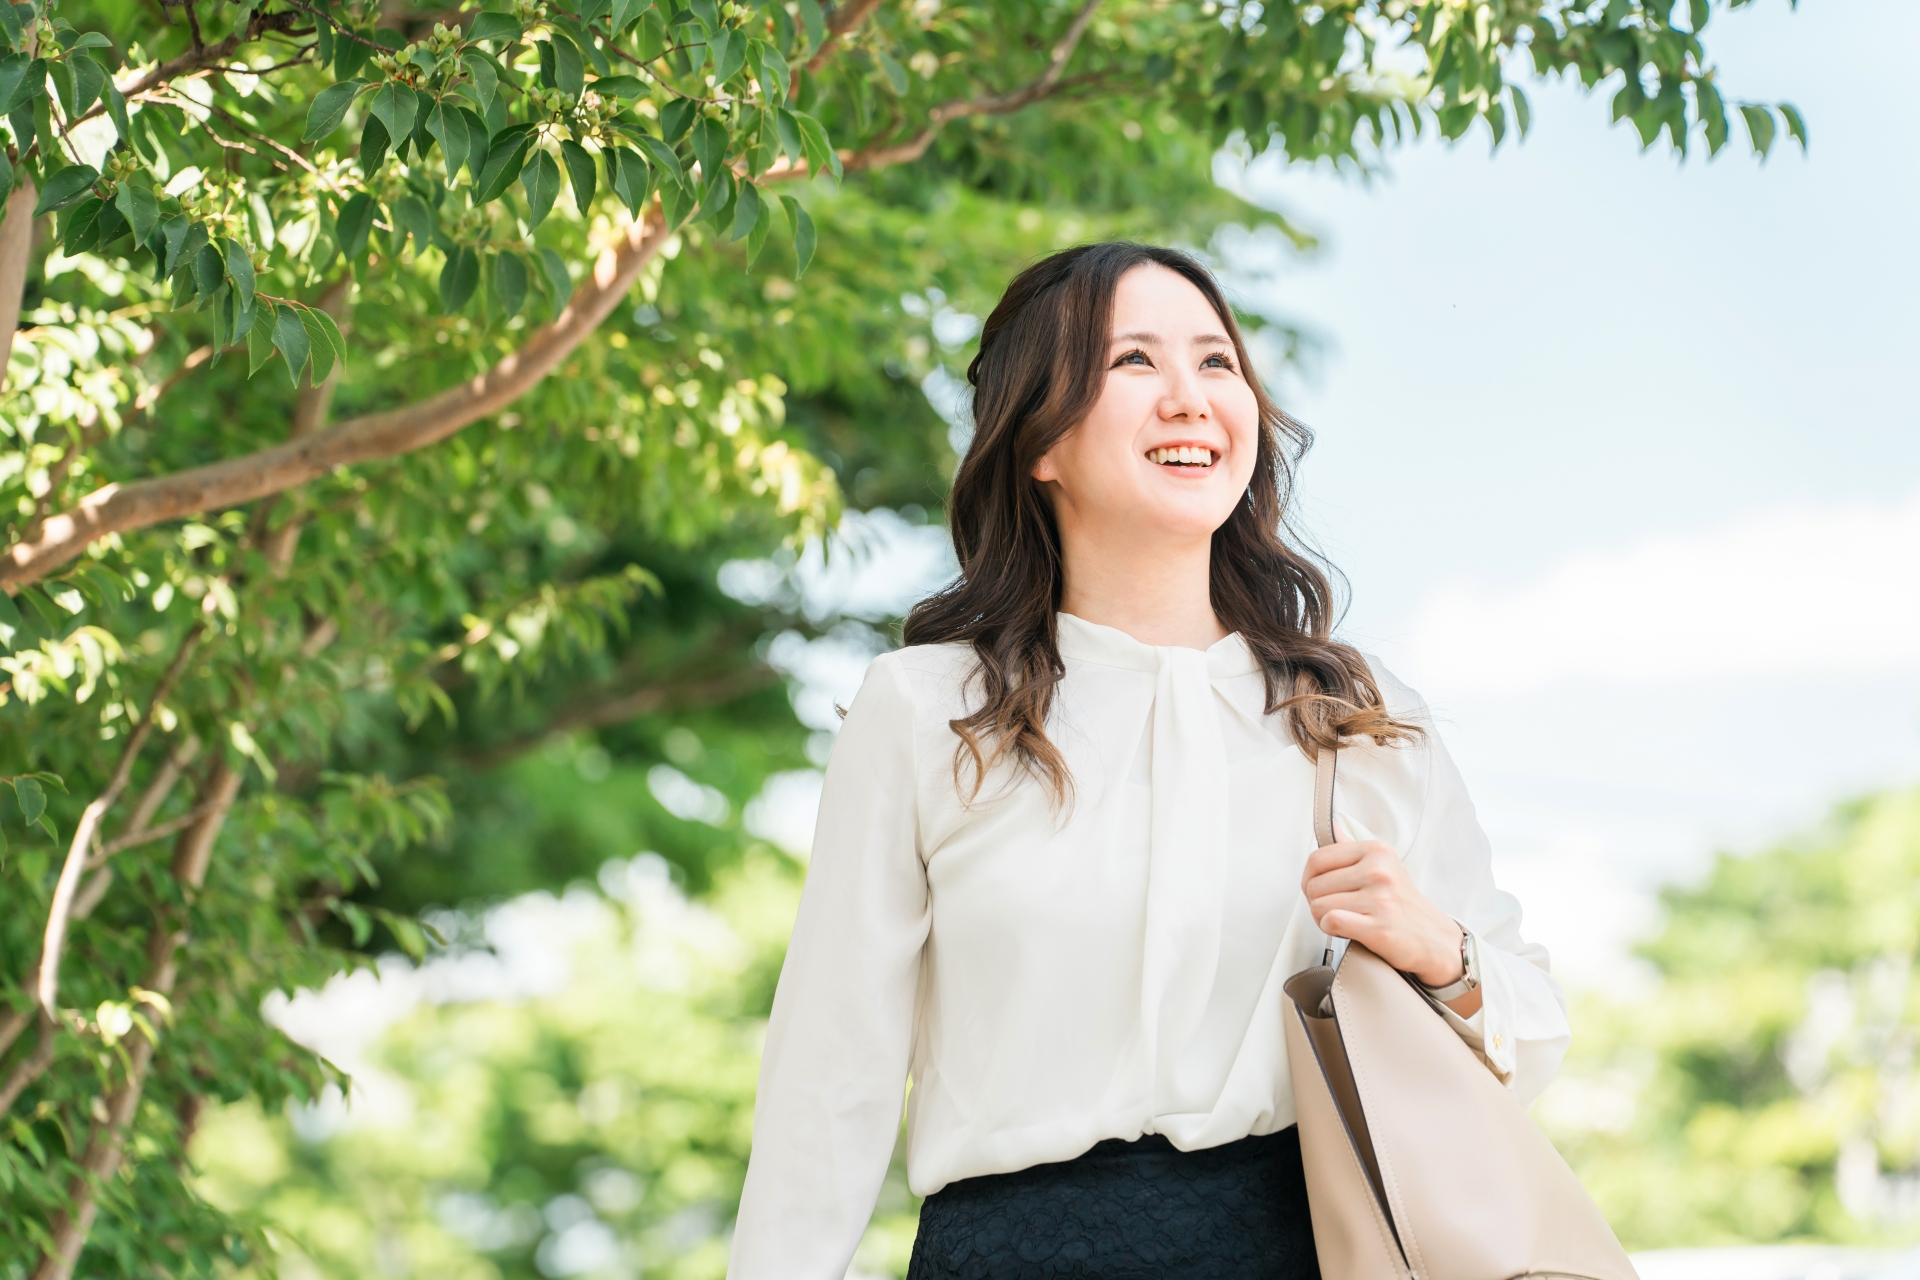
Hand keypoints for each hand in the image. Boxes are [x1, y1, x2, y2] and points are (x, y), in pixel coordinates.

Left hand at [1301, 828, 1464, 988]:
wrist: (1434, 939)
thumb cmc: (1402, 904)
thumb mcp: (1383, 866)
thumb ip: (1352, 848)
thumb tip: (1331, 825)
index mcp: (1377, 851)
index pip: (1317, 859)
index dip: (1309, 878)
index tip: (1321, 890)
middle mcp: (1379, 871)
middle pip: (1314, 885)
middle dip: (1317, 902)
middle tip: (1336, 909)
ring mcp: (1380, 899)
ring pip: (1319, 906)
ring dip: (1323, 919)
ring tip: (1344, 920)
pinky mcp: (1378, 927)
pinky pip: (1331, 921)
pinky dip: (1330, 929)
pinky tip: (1346, 930)